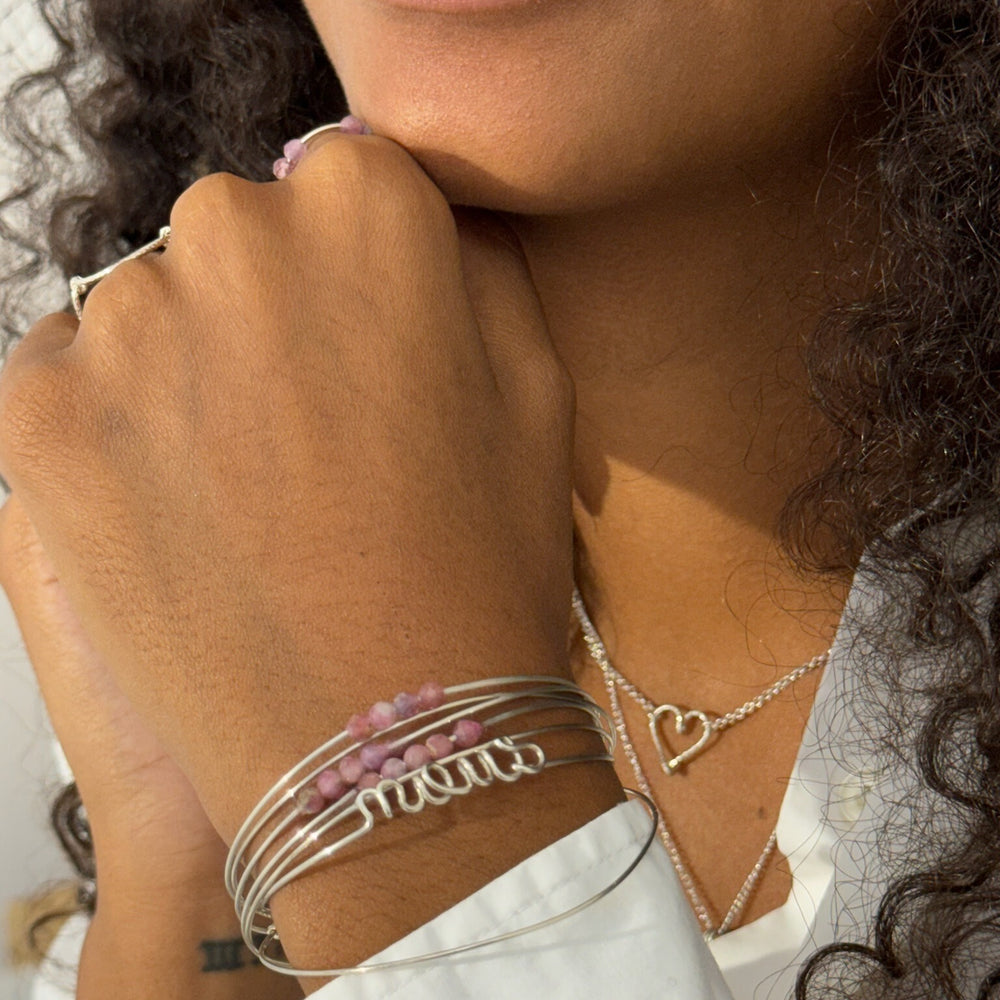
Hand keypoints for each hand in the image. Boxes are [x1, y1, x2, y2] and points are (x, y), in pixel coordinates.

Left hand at [0, 133, 575, 840]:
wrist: (382, 746)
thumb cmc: (481, 567)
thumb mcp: (536, 394)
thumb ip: (476, 270)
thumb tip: (424, 223)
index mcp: (368, 209)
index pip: (347, 182)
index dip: (364, 274)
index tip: (370, 346)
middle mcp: (231, 233)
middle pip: (241, 237)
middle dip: (275, 310)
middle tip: (312, 427)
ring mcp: (124, 325)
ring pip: (153, 307)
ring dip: (194, 367)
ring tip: (248, 483)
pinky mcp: (42, 421)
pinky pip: (73, 375)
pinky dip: (119, 419)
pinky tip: (178, 498)